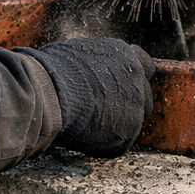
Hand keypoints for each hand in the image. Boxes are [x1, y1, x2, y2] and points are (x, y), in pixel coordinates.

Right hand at [18, 38, 155, 157]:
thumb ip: (95, 60)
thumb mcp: (76, 51)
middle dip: (128, 103)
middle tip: (105, 109)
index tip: (122, 85)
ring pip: (133, 120)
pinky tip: (84, 135)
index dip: (132, 78)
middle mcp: (136, 78)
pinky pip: (119, 141)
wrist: (49, 94)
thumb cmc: (52, 70)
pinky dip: (105, 143)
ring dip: (117, 124)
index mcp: (124, 55)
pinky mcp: (127, 132)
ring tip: (90, 123)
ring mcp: (135, 106)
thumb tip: (87, 66)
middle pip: (144, 96)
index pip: (145, 65)